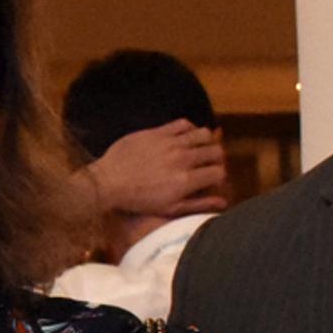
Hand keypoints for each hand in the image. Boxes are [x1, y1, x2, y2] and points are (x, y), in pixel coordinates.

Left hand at [84, 121, 227, 219]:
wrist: (108, 182)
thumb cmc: (138, 200)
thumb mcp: (169, 208)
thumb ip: (198, 204)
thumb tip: (223, 203)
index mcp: (186, 180)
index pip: (219, 172)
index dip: (219, 176)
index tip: (212, 179)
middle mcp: (183, 159)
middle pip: (216, 151)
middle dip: (216, 159)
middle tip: (208, 163)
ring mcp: (171, 143)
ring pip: (204, 133)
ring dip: (207, 141)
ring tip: (200, 148)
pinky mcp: (158, 132)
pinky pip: (183, 123)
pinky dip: (190, 129)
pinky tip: (184, 137)